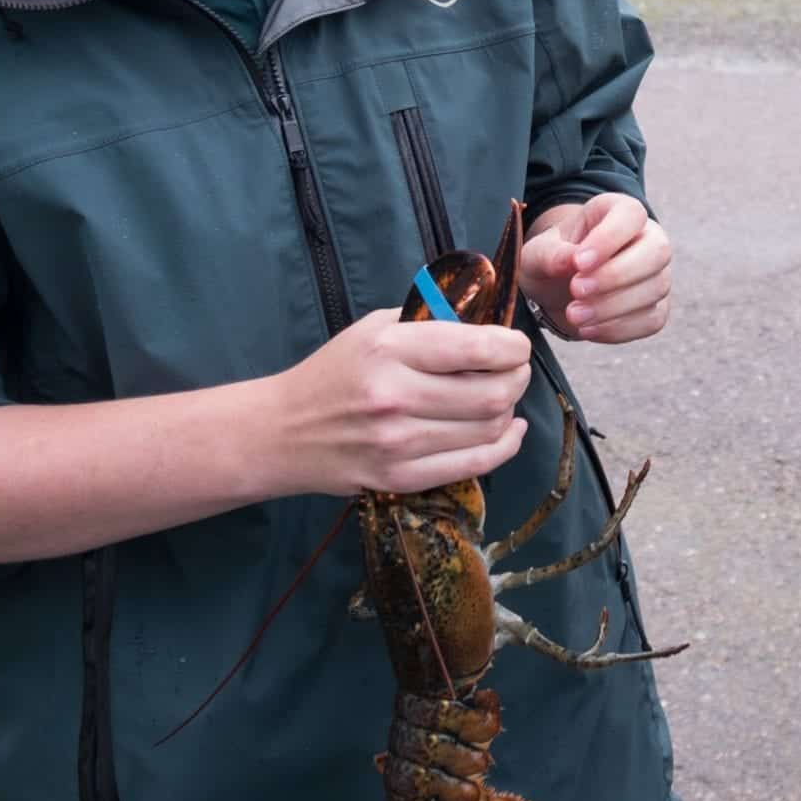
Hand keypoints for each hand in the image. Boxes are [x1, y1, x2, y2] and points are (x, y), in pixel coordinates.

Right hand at [267, 305, 531, 495]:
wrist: (283, 432)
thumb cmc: (336, 370)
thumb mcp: (376, 328)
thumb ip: (431, 322)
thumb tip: (490, 323)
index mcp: (389, 349)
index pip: (476, 349)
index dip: (512, 347)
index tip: (516, 345)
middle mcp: (395, 397)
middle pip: (492, 394)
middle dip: (517, 378)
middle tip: (514, 371)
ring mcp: (397, 443)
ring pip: (488, 429)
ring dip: (509, 411)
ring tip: (501, 396)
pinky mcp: (400, 478)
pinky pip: (474, 465)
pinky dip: (504, 447)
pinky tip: (509, 429)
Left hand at [518, 193, 672, 343]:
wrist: (557, 291)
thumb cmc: (552, 260)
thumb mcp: (538, 253)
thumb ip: (550, 254)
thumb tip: (569, 261)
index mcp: (619, 211)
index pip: (631, 215)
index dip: (608, 238)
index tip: (578, 263)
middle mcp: (647, 238)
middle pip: (657, 250)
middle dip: (617, 275)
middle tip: (576, 290)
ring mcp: (656, 274)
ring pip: (656, 287)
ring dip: (613, 306)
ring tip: (574, 314)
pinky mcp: (656, 308)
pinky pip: (651, 320)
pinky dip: (619, 328)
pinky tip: (588, 329)